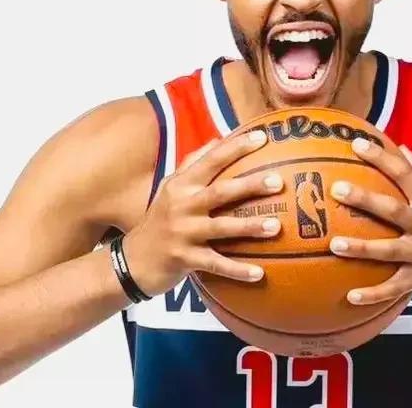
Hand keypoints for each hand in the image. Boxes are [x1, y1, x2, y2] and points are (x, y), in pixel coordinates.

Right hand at [124, 129, 283, 296]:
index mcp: (181, 185)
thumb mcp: (170, 187)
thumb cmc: (159, 220)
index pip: (211, 160)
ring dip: (249, 227)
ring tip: (276, 226)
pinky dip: (237, 270)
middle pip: (220, 192)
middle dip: (249, 186)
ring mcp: (183, 233)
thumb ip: (193, 163)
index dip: (236, 147)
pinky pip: (216, 264)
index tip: (261, 137)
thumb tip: (219, 139)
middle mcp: (181, 205)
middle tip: (278, 182)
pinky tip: (260, 273)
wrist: (132, 260)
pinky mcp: (185, 259)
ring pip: (221, 228)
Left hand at [327, 137, 411, 309]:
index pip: (404, 173)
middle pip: (393, 209)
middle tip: (337, 188)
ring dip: (362, 247)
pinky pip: (393, 287)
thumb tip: (401, 146)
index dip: (381, 157)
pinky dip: (373, 293)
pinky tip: (349, 296)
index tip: (356, 143)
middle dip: (365, 198)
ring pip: (390, 249)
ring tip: (334, 244)